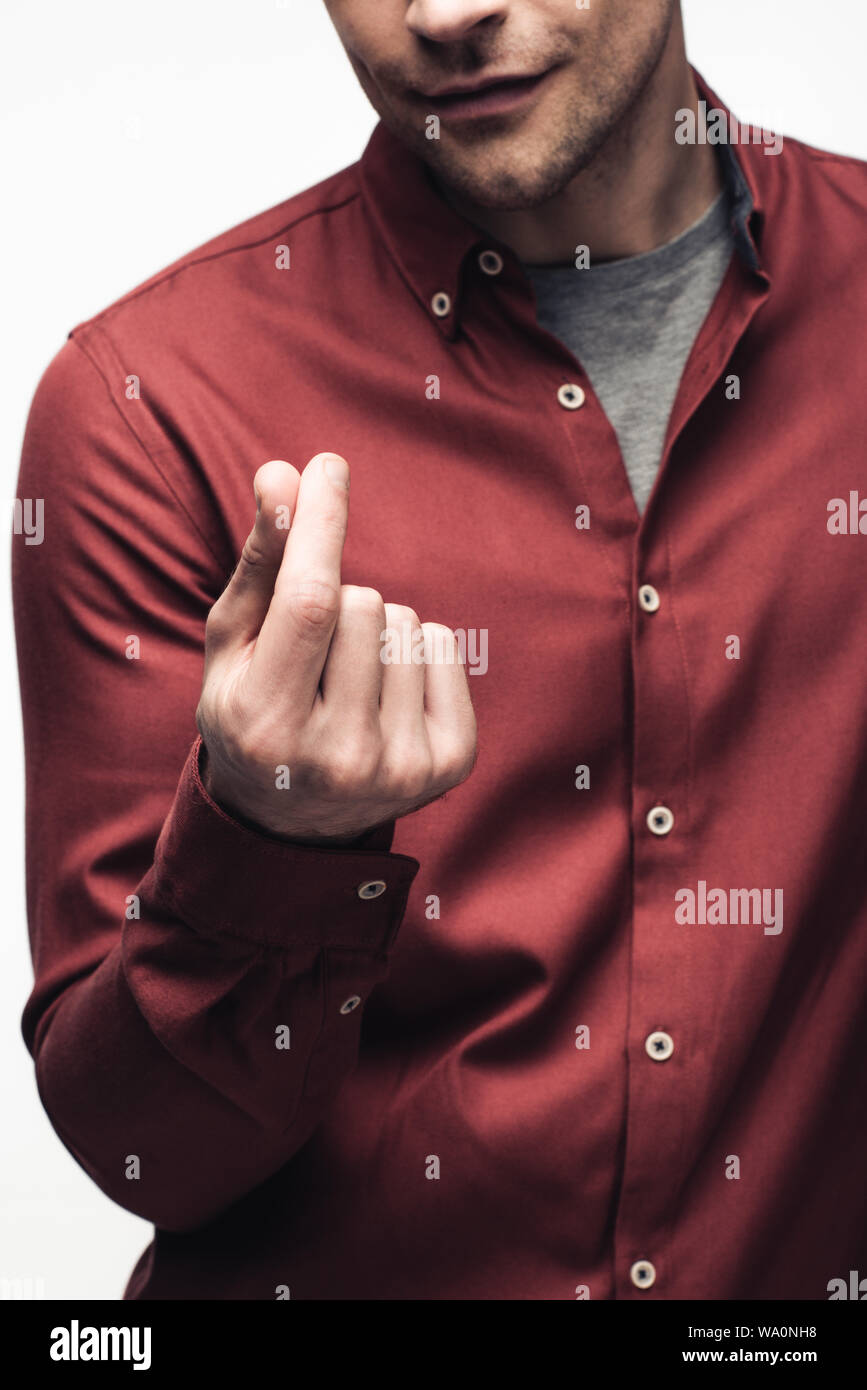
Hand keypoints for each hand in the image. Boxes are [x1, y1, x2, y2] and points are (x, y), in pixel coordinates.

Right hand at [196, 454, 477, 843]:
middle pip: (365, 603)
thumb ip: (259, 563)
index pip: (310, 603)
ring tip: (348, 681)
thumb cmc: (252, 710)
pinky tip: (386, 696)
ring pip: (407, 624)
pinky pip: (445, 648)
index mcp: (267, 724)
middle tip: (314, 657)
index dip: (322, 526)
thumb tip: (283, 476)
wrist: (292, 821)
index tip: (327, 466)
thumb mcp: (232, 645)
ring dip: (377, 632)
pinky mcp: (449, 765)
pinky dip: (417, 654)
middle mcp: (336, 755)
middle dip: (339, 602)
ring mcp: (398, 767)